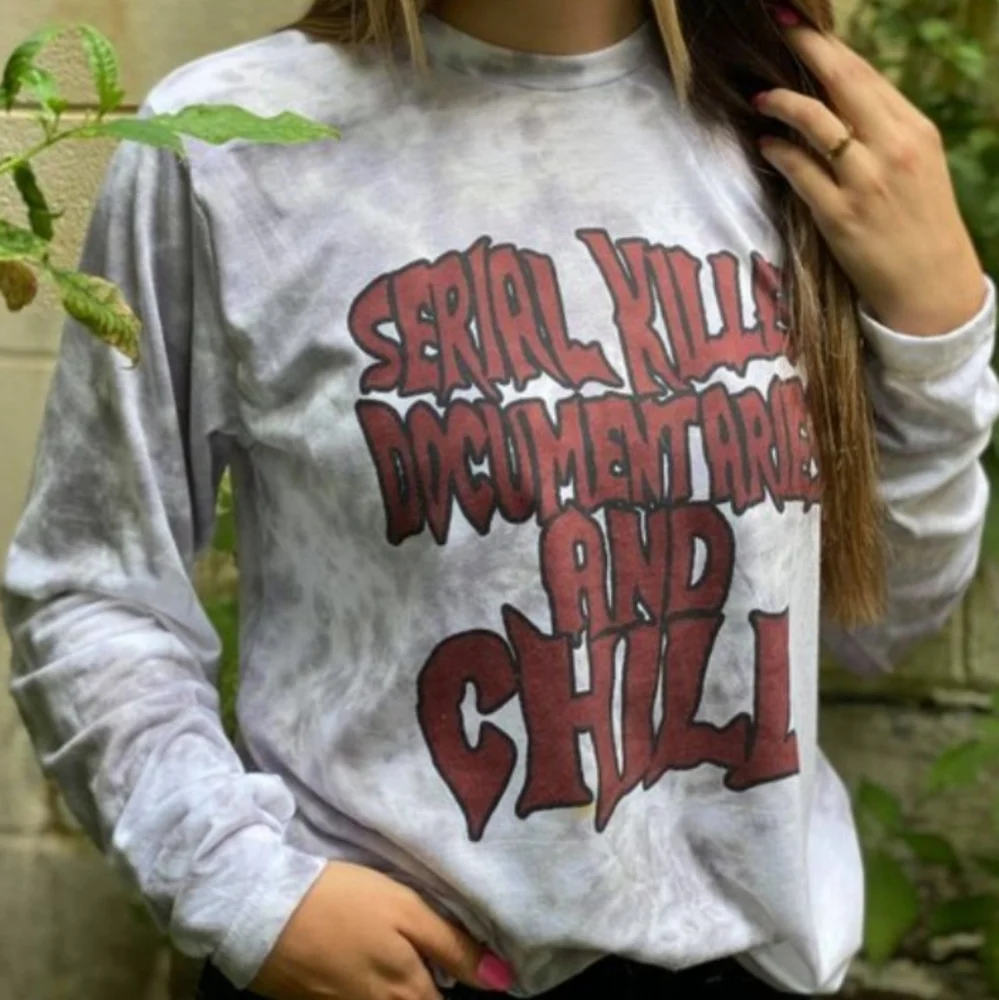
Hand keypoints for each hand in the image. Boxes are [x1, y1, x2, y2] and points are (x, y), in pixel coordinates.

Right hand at [250, 862, 515, 999]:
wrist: (261, 908)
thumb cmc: (344, 900)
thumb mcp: (405, 910)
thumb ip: (453, 946)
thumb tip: (505, 982)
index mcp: (406, 992)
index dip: (455, 985)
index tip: (462, 974)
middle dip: (426, 988)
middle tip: (425, 961)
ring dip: (396, 991)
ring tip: (390, 958)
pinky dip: (363, 989)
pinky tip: (356, 962)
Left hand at [755, 7, 984, 336]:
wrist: (931, 285)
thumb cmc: (918, 223)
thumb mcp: (915, 166)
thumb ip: (881, 132)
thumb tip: (838, 100)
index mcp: (914, 131)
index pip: (865, 75)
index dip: (828, 46)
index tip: (798, 22)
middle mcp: (893, 149)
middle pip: (844, 82)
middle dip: (807, 47)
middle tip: (776, 26)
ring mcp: (866, 183)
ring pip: (817, 123)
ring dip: (782, 104)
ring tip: (759, 98)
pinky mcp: (840, 217)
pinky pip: (800, 172)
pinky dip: (778, 153)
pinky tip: (765, 146)